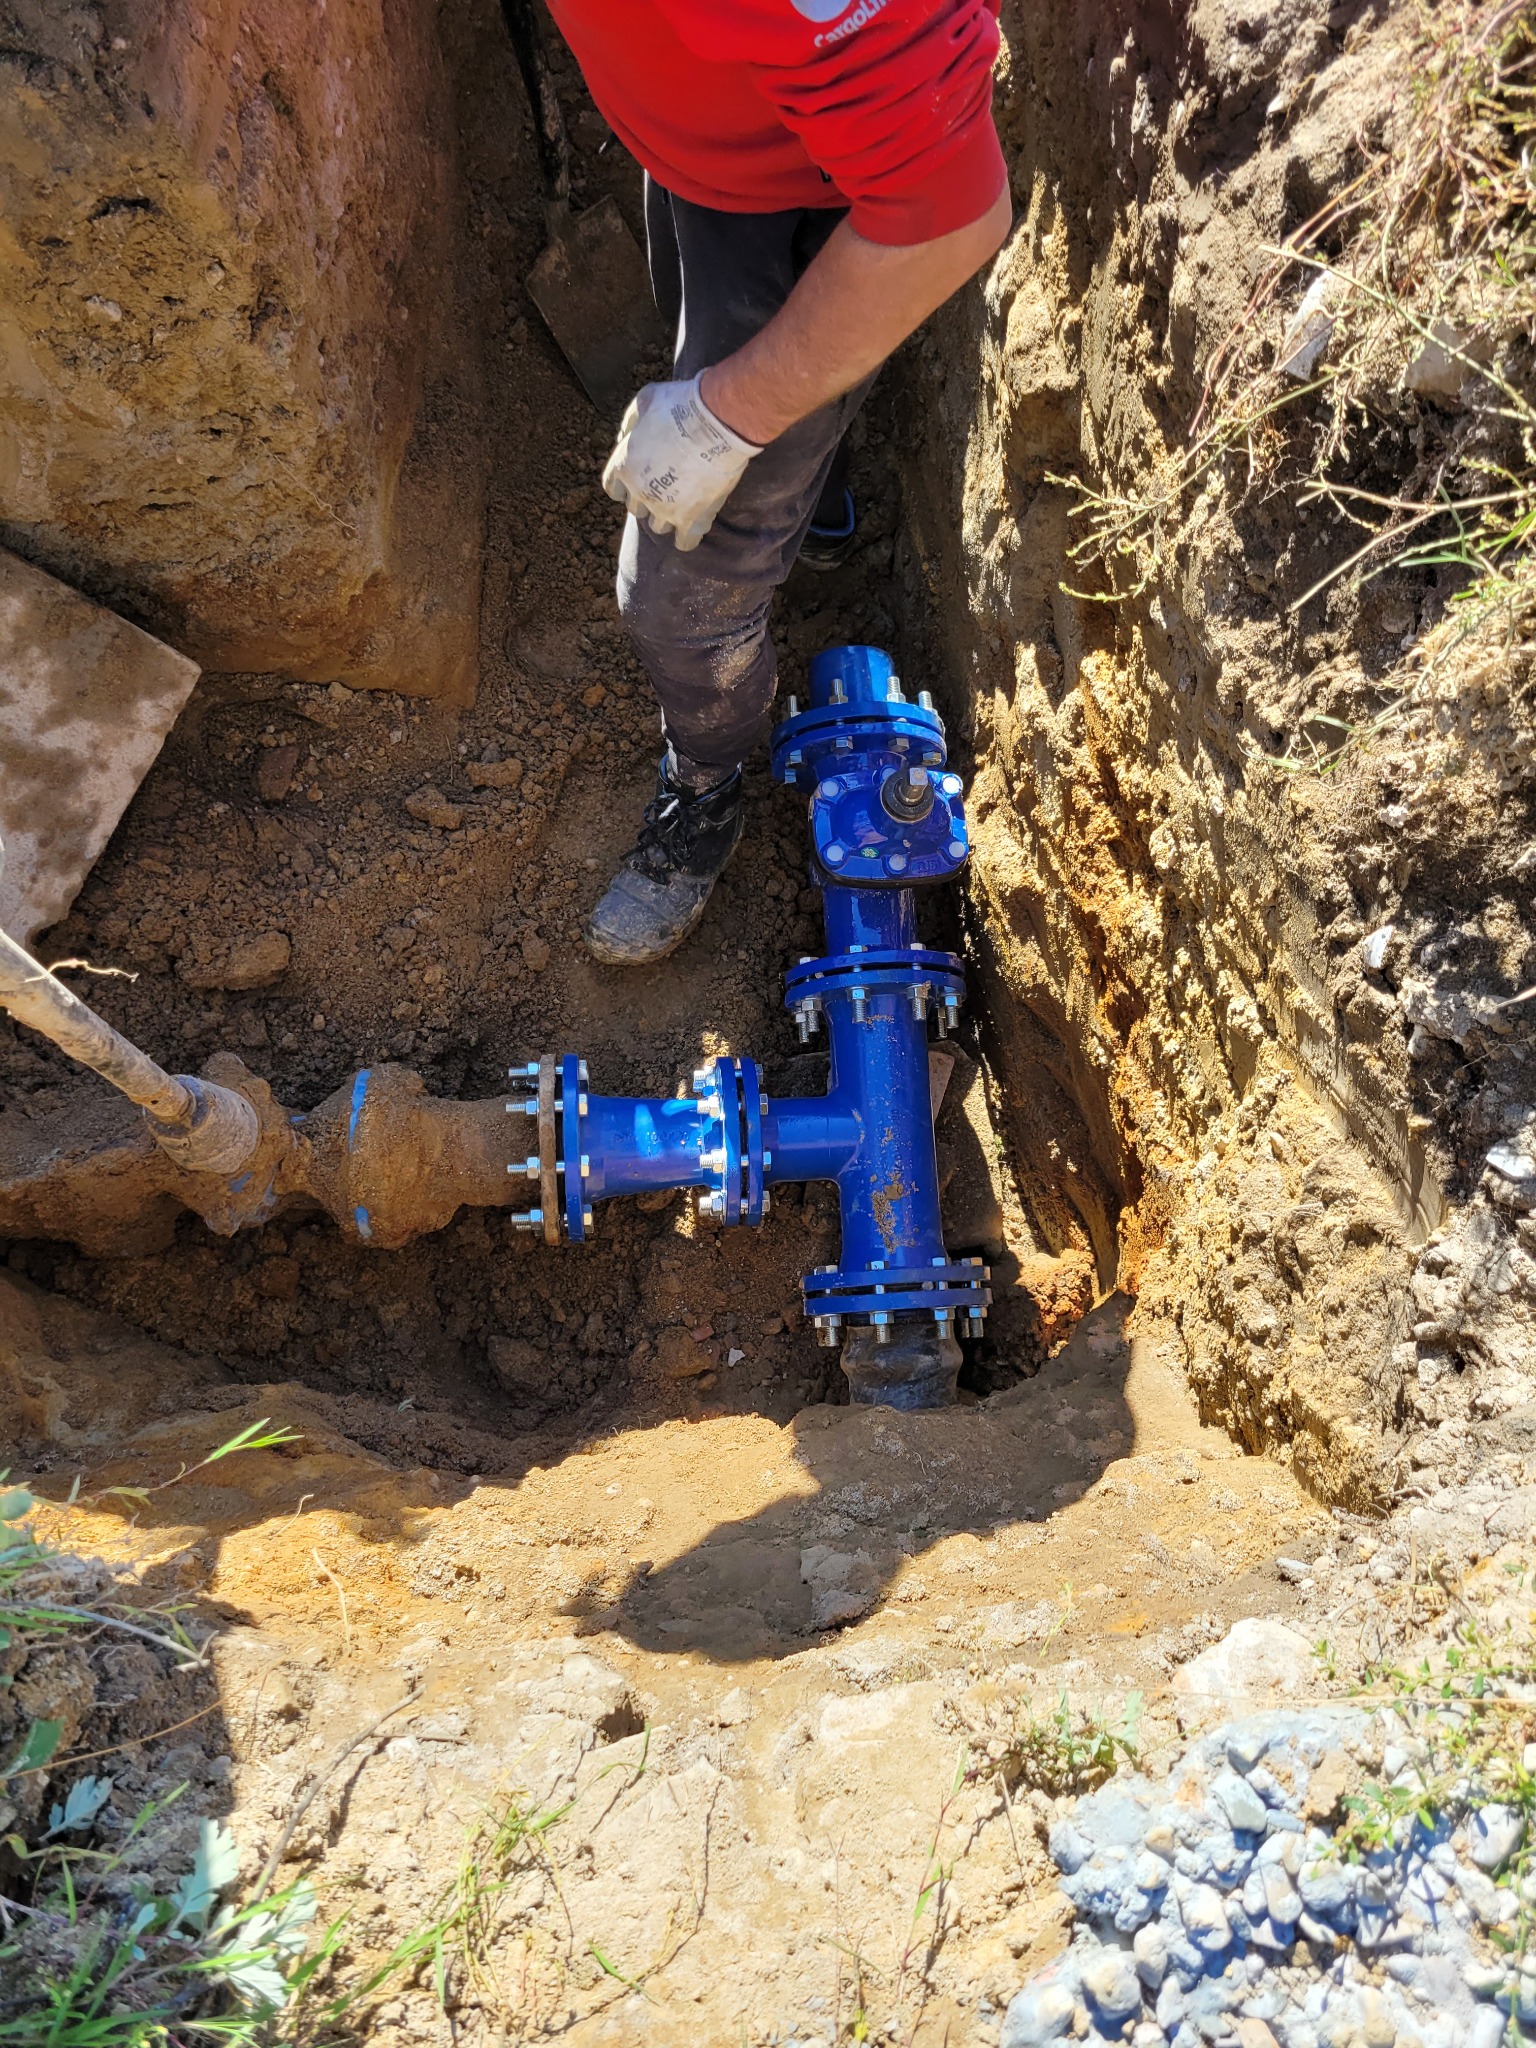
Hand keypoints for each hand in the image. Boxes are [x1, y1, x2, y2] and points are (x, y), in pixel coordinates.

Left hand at [602, 374, 760, 550]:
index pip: (614, 488)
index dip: (626, 484)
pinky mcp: (691, 520)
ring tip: (684, 501)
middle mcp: (639, 492)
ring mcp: (664, 509)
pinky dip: (687, 538)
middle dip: (648, 498)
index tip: (640, 478)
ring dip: (667, 515)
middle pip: (637, 509)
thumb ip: (630, 422)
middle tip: (667, 484)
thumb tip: (624, 436)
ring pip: (659, 526)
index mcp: (623, 466)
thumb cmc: (680, 406)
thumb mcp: (644, 400)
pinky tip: (692, 529)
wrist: (716, 421)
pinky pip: (685, 542)